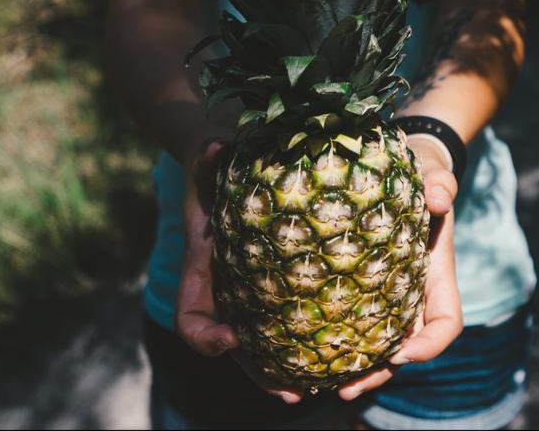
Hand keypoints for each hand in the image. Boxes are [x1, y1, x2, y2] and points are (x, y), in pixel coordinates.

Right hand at [174, 137, 304, 403]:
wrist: (224, 146)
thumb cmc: (214, 151)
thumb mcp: (208, 147)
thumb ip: (209, 151)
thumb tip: (216, 145)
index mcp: (203, 262)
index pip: (191, 314)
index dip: (205, 335)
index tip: (232, 337)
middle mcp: (225, 282)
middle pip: (235, 347)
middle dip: (260, 372)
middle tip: (292, 392)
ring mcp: (251, 284)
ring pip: (266, 340)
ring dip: (289, 367)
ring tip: (322, 386)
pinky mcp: (281, 272)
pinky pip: (293, 314)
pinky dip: (312, 334)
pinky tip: (347, 345)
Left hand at [336, 135, 463, 400]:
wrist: (403, 169)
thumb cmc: (422, 175)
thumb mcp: (434, 173)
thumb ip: (441, 182)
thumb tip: (439, 197)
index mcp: (436, 276)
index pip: (444, 323)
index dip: (429, 345)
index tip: (403, 351)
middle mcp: (413, 295)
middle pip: (404, 349)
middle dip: (378, 371)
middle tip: (345, 388)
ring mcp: (387, 296)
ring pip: (374, 344)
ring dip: (352, 368)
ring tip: (318, 384)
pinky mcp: (358, 289)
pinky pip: (349, 323)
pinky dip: (331, 342)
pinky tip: (301, 352)